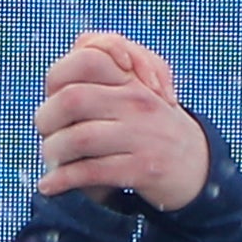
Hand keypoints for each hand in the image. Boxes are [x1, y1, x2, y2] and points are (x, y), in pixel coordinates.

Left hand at [33, 31, 208, 212]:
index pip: (88, 56)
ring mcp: (142, 135)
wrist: (196, 166)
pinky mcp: (143, 168)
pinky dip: (62, 180)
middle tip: (44, 130)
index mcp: (133, 79)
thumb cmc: (151, 126)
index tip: (56, 94)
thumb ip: (107, 67)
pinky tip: (47, 185)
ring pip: (78, 138)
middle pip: (72, 99)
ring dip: (52, 152)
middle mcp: (138, 101)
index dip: (61, 72)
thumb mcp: (136, 90)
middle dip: (46, 118)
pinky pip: (91, 172)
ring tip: (48, 159)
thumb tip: (72, 56)